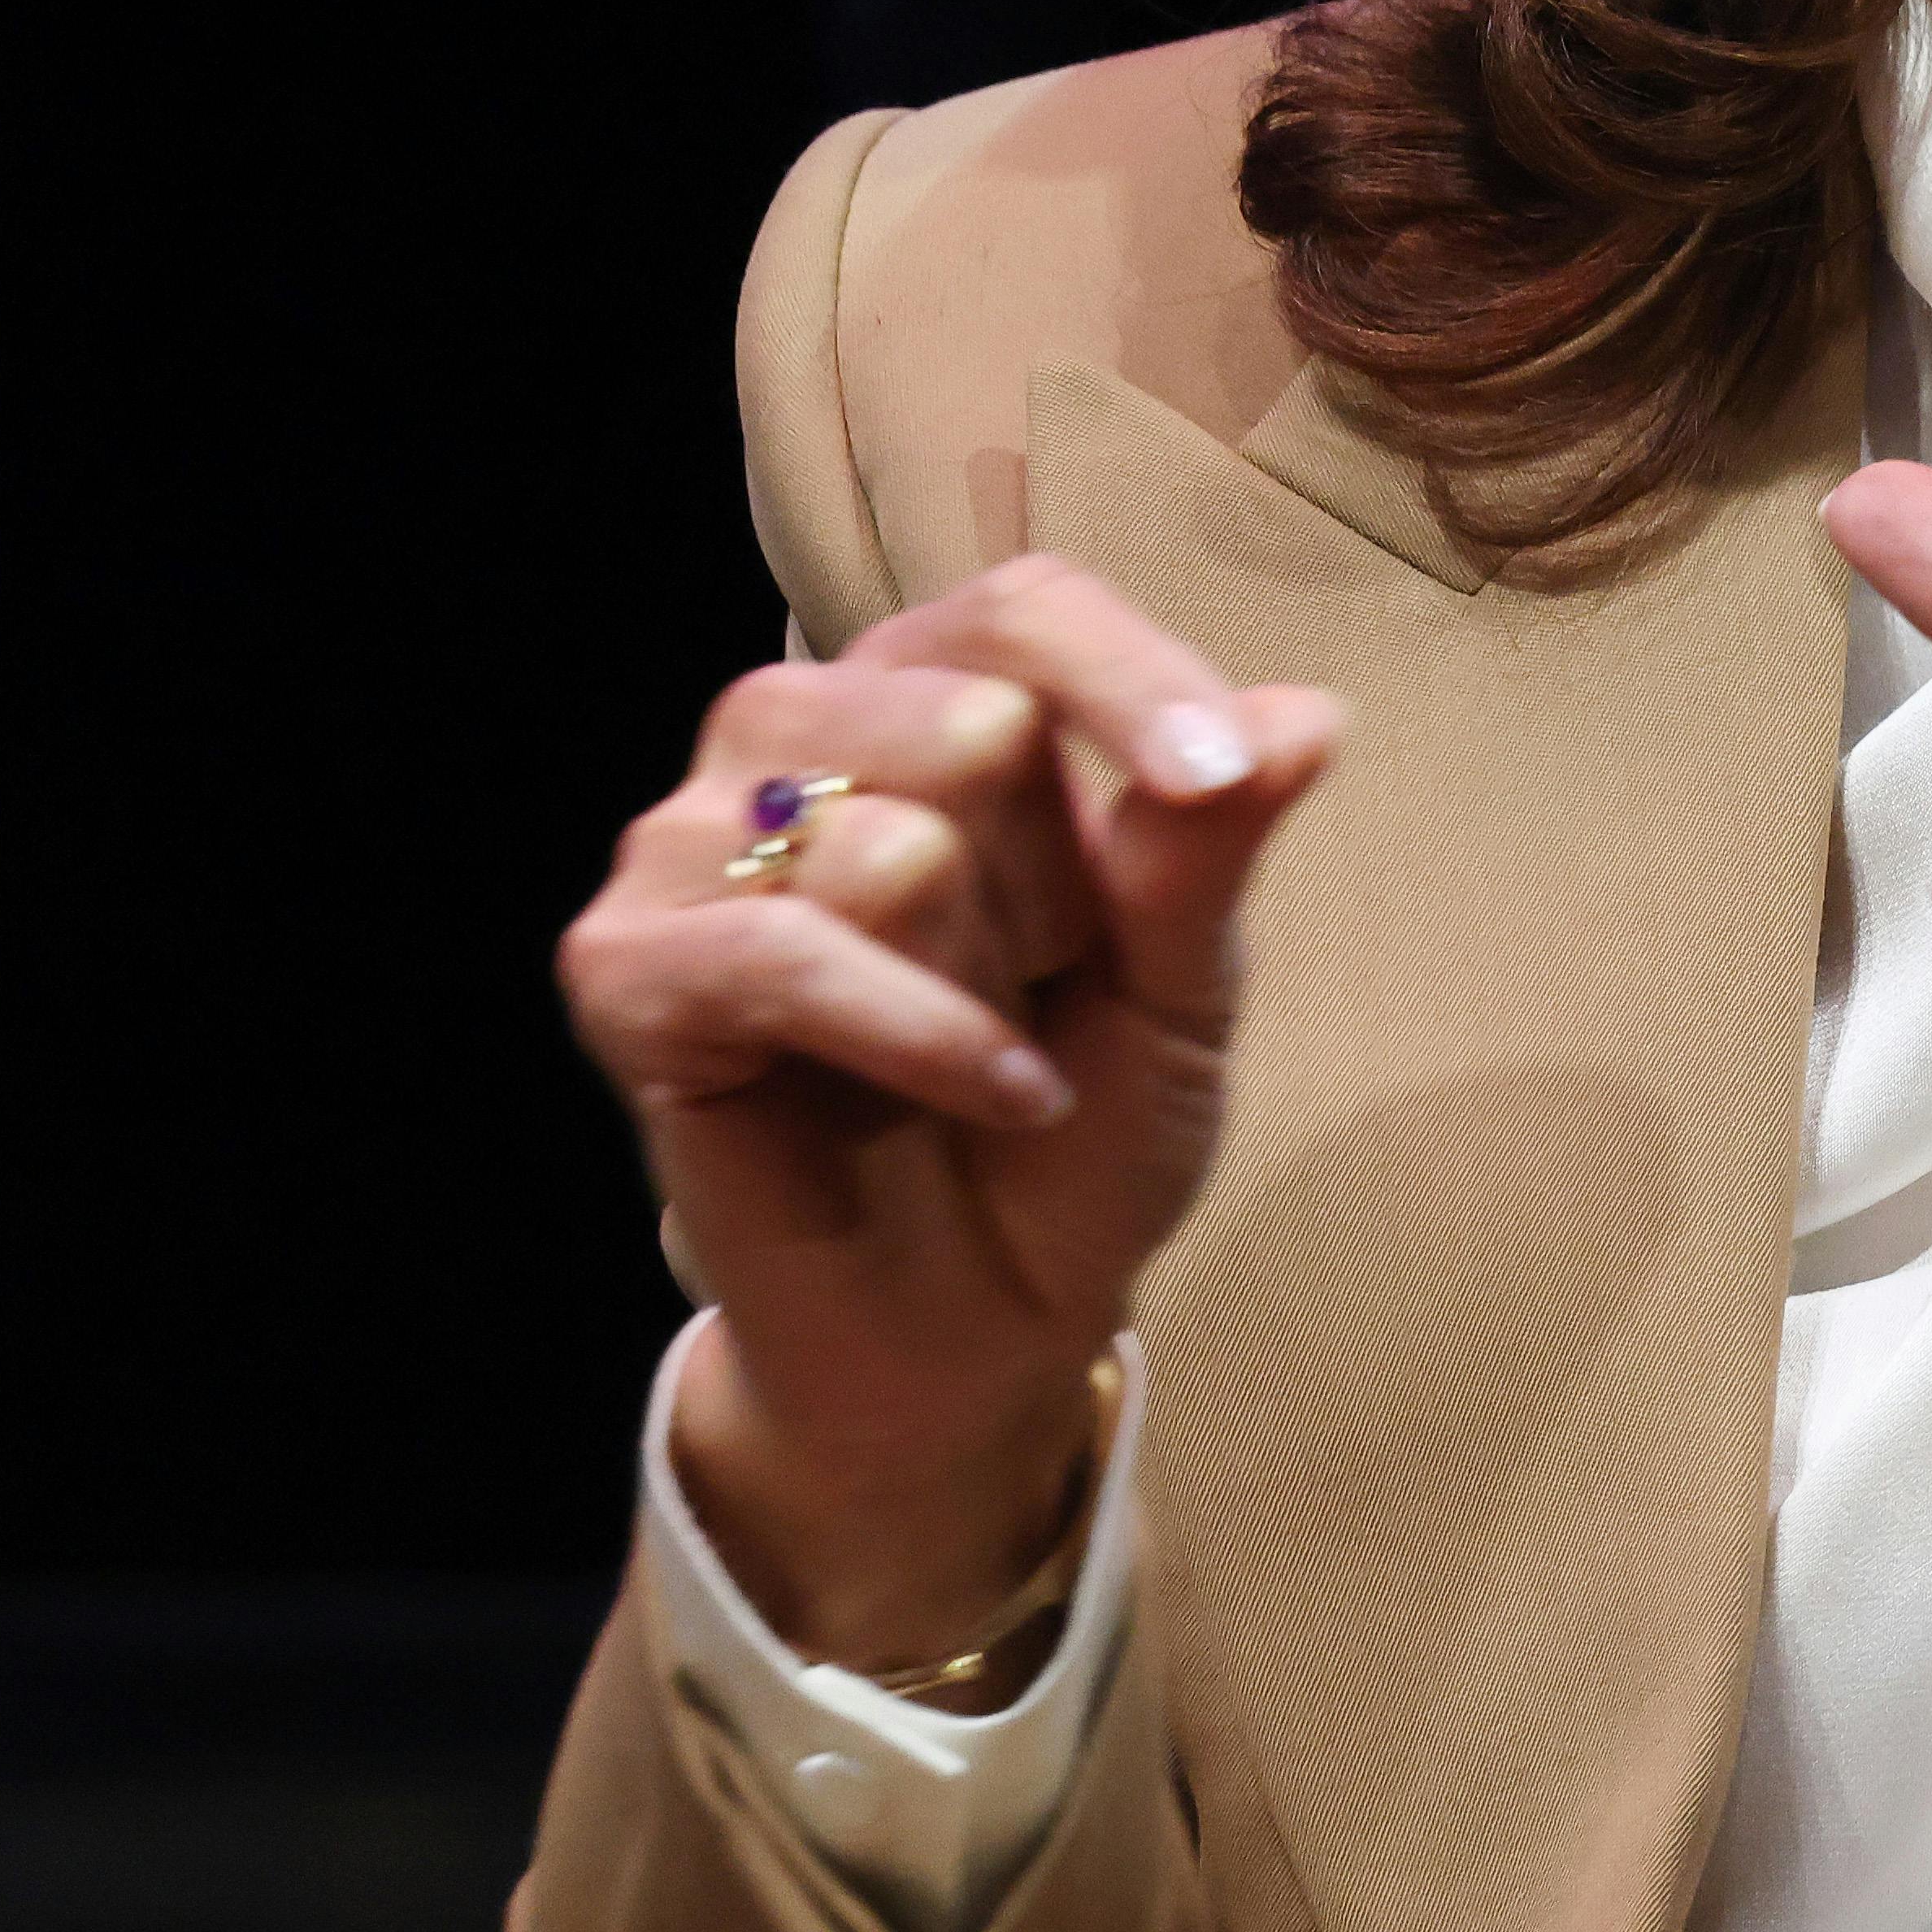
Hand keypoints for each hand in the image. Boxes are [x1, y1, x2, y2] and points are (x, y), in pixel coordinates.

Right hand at [556, 554, 1333, 1671]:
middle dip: (1059, 893)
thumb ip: (1205, 849)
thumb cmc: (1078, 1119)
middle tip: (1047, 988)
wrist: (981, 1321)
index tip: (1219, 775)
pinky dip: (920, 1041)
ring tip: (992, 1051)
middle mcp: (793, 732)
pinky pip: (788, 954)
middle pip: (974, 727)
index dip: (1129, 681)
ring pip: (893, 845)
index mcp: (931, 693)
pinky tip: (991, 1094)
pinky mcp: (625, 967)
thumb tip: (1305, 717)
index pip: (1022, 609)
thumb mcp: (1180, 988)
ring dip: (989, 983)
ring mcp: (688, 841)